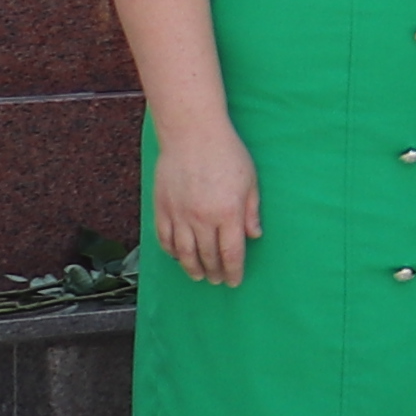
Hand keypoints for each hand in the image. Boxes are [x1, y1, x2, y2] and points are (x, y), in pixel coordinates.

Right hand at [151, 114, 262, 288]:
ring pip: (184, 252)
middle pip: (207, 255)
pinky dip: (171, 251)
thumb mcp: (251, 181)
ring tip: (198, 276)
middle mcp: (202, 218)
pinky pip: (165, 237)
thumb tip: (254, 236)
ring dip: (191, 267)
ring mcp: (179, 214)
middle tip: (217, 280)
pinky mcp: (162, 207)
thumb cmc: (227, 153)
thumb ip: (251, 211)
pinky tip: (177, 256)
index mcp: (228, 213)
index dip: (233, 271)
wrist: (192, 134)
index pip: (231, 253)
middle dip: (214, 272)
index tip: (234, 282)